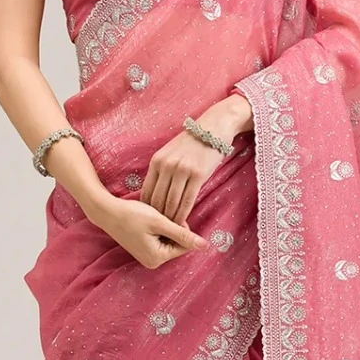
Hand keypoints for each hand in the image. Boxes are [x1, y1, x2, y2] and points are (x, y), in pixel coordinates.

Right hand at [95, 194, 210, 270]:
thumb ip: (183, 235)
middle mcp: (153, 262)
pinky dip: (158, 230)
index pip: (184, 245)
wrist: (107, 212)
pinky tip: (148, 222)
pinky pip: (159, 241)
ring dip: (165, 228)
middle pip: (177, 245)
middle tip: (159, 216)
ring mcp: (147, 258)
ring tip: (152, 219)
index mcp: (158, 258)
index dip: (181, 227)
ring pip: (169, 241)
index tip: (169, 216)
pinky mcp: (143, 251)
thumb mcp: (160, 223)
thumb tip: (205, 246)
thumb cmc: (132, 215)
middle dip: (173, 229)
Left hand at [140, 99, 245, 224]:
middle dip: (158, 218)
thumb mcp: (170, 153)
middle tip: (159, 231)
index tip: (149, 222)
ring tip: (171, 231)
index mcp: (157, 161)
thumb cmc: (192, 143)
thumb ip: (162, 170)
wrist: (212, 128)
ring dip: (171, 219)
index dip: (147, 210)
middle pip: (157, 200)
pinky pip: (187, 201)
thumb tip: (156, 192)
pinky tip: (182, 223)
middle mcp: (166, 166)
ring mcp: (181, 171)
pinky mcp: (197, 175)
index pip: (147, 192)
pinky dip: (183, 215)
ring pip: (171, 203)